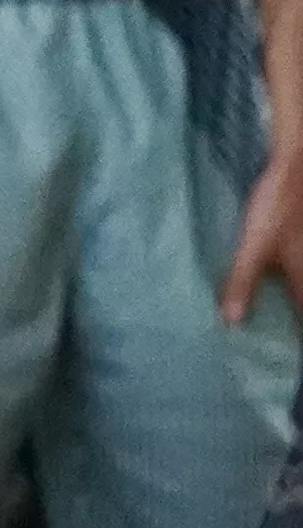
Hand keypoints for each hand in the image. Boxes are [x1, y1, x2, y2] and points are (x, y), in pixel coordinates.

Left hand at [221, 144, 302, 325]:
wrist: (297, 166)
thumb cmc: (277, 208)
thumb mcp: (254, 247)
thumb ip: (242, 282)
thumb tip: (232, 322)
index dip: (296, 338)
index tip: (287, 360)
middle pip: (302, 304)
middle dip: (292, 323)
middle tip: (281, 342)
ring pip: (299, 284)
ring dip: (291, 301)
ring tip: (279, 315)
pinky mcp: (299, 241)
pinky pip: (297, 270)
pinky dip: (289, 281)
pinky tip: (276, 279)